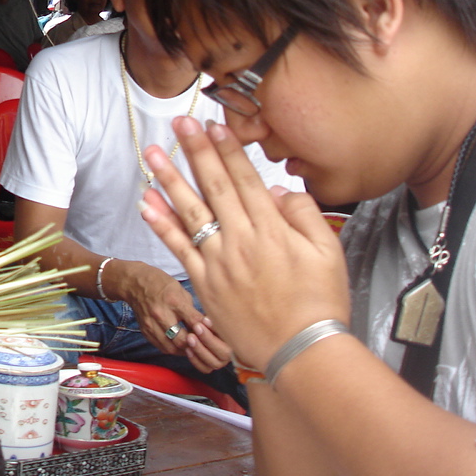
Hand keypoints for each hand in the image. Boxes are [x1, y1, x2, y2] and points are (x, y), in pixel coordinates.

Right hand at [110, 261, 229, 371]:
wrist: (134, 283)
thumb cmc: (160, 283)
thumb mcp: (180, 290)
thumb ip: (191, 309)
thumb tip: (205, 324)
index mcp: (172, 300)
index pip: (193, 320)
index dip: (205, 329)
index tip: (212, 333)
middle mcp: (160, 314)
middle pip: (181, 339)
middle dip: (194, 344)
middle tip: (203, 344)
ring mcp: (151, 324)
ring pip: (171, 347)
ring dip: (183, 350)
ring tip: (192, 347)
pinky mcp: (145, 331)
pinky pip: (161, 347)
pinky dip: (172, 348)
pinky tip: (179, 346)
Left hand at [138, 117, 349, 370]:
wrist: (303, 353)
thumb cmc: (320, 304)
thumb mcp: (329, 253)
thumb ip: (305, 214)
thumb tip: (278, 189)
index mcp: (273, 229)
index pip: (246, 179)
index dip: (228, 150)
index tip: (214, 125)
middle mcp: (242, 240)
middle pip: (215, 186)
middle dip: (195, 151)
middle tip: (179, 122)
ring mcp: (220, 262)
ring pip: (190, 212)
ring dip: (169, 179)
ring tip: (153, 153)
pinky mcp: (205, 284)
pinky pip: (178, 248)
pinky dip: (161, 224)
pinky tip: (146, 203)